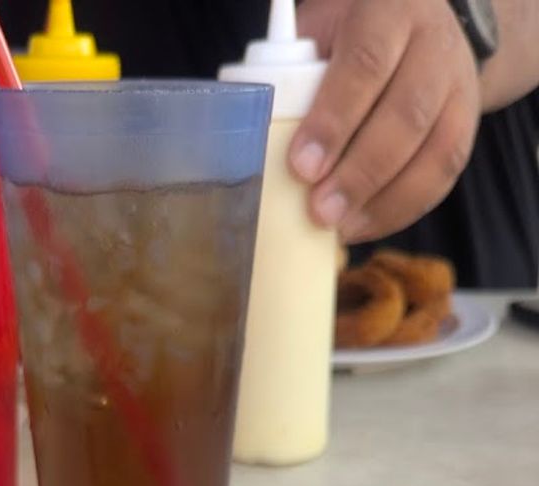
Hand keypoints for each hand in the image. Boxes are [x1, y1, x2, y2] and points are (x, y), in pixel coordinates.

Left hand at [289, 0, 480, 240]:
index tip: (302, 166)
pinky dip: (401, 209)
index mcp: (390, 11)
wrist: (425, 27)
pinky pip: (443, 177)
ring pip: (434, 152)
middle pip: (406, 116)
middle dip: (359, 172)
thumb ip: (295, 71)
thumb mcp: (324, 32)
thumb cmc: (354, 35)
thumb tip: (254, 137)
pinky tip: (364, 225)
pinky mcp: (467, 128)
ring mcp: (458, 88)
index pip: (366, 63)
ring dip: (383, 200)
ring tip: (340, 228)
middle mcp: (433, 45)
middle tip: (320, 211)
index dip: (334, 119)